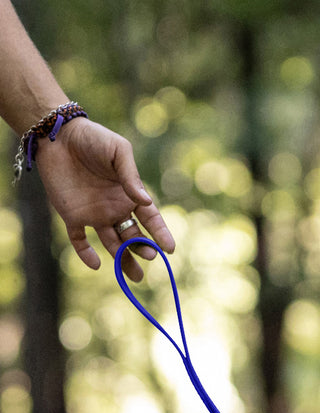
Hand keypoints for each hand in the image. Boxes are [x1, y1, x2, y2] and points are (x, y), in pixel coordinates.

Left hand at [33, 117, 175, 281]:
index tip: (169, 249)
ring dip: (123, 259)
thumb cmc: (93, 138)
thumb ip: (131, 176)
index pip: (151, 219)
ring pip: (112, 243)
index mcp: (130, 195)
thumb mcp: (118, 151)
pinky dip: (86, 253)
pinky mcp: (71, 215)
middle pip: (133, 236)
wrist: (57, 135)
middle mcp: (115, 208)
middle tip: (148, 258)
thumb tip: (146, 203)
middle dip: (142, 250)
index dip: (161, 234)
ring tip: (134, 277)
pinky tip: (96, 264)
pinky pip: (80, 239)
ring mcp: (94, 213)